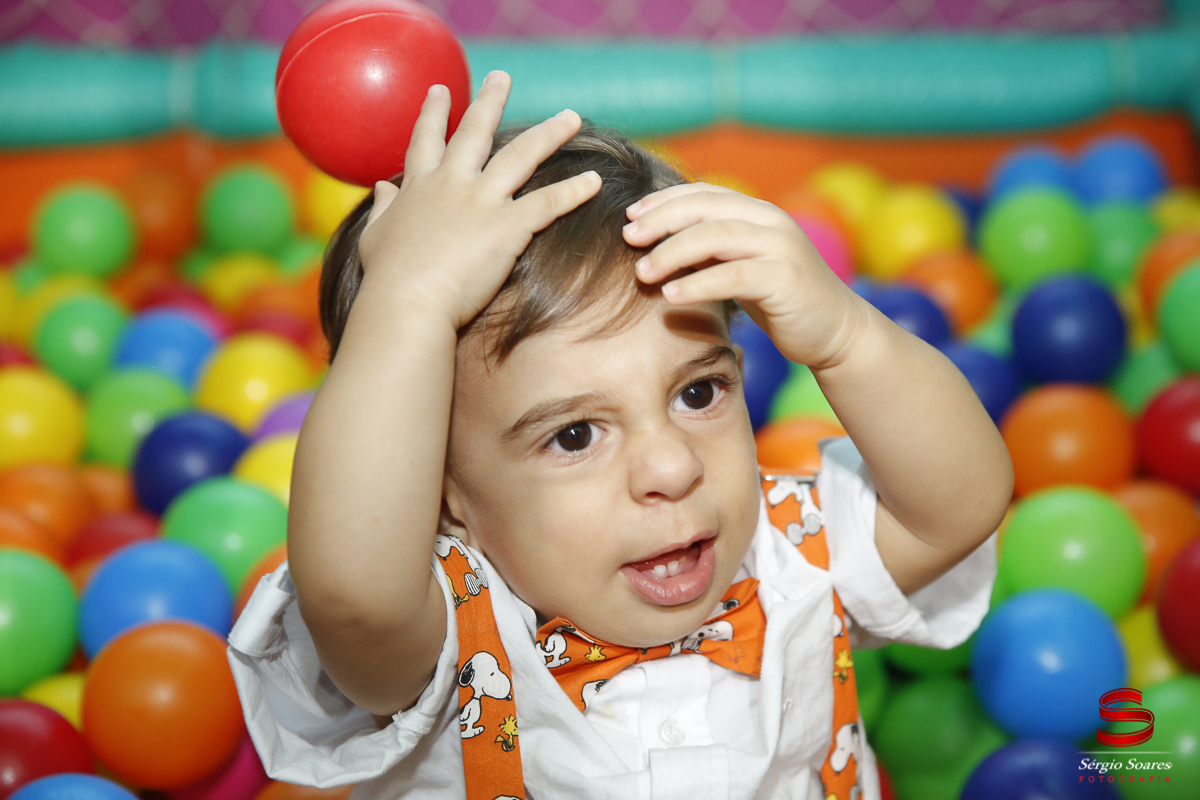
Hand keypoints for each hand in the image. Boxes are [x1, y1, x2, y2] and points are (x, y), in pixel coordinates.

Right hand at [357, 71, 602, 329]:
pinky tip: (594, 180)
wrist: (407, 303)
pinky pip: (548, 202)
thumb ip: (384, 209)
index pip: (427, 140)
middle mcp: (452, 183)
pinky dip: (573, 191)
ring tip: (571, 117)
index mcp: (419, 187)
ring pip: (521, 155)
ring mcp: (481, 201)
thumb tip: (383, 188)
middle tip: (503, 77)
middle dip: (490, 100)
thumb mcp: (375, 237)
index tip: (442, 89)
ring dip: (549, 133)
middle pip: (477, 131)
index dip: (434, 113)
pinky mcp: (507, 227)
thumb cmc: (388, 279)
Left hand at [622, 183, 867, 368]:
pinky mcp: (785, 278)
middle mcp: (770, 221)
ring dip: (672, 252)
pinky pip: (733, 276)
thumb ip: (710, 251)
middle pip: (704, 208)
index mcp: (758, 212)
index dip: (664, 201)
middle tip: (628, 238)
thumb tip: (656, 245)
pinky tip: (671, 296)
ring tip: (642, 272)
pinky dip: (698, 284)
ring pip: (715, 236)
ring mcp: (781, 247)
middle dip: (660, 221)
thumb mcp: (740, 266)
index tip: (631, 217)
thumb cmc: (780, 299)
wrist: (834, 330)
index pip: (704, 193)